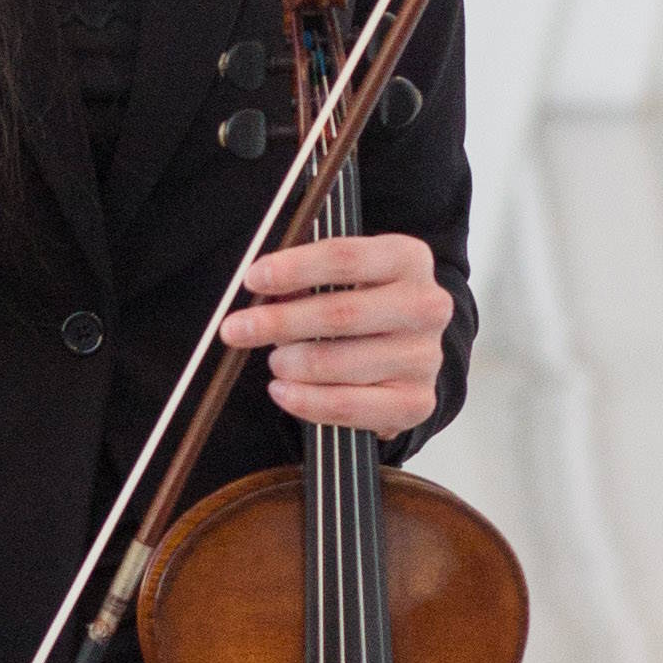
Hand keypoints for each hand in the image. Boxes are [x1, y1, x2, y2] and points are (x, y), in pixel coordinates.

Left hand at [219, 230, 450, 435]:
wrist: (405, 356)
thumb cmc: (363, 308)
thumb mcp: (342, 279)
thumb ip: (306, 279)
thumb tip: (261, 290)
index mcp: (408, 259)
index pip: (344, 257)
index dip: (293, 268)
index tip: (252, 279)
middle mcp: (427, 306)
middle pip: (340, 313)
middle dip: (279, 322)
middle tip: (236, 328)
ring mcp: (425, 357)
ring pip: (337, 363)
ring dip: (290, 364)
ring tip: (275, 361)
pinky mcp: (416, 402)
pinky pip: (346, 405)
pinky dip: (304, 401)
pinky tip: (283, 390)